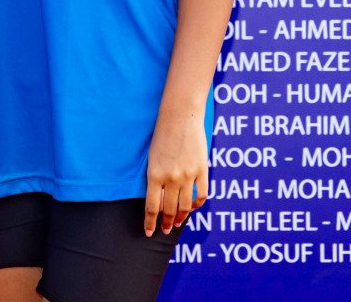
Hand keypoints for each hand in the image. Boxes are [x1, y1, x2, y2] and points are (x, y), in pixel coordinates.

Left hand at [145, 106, 208, 235]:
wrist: (180, 117)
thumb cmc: (161, 136)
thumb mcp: (152, 159)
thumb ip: (154, 180)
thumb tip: (158, 201)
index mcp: (154, 175)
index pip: (152, 207)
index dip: (150, 222)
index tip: (149, 232)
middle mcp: (171, 178)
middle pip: (169, 209)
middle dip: (167, 222)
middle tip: (166, 229)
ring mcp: (188, 175)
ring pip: (185, 206)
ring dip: (181, 217)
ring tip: (178, 222)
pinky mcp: (202, 170)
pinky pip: (201, 194)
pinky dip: (197, 204)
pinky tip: (192, 207)